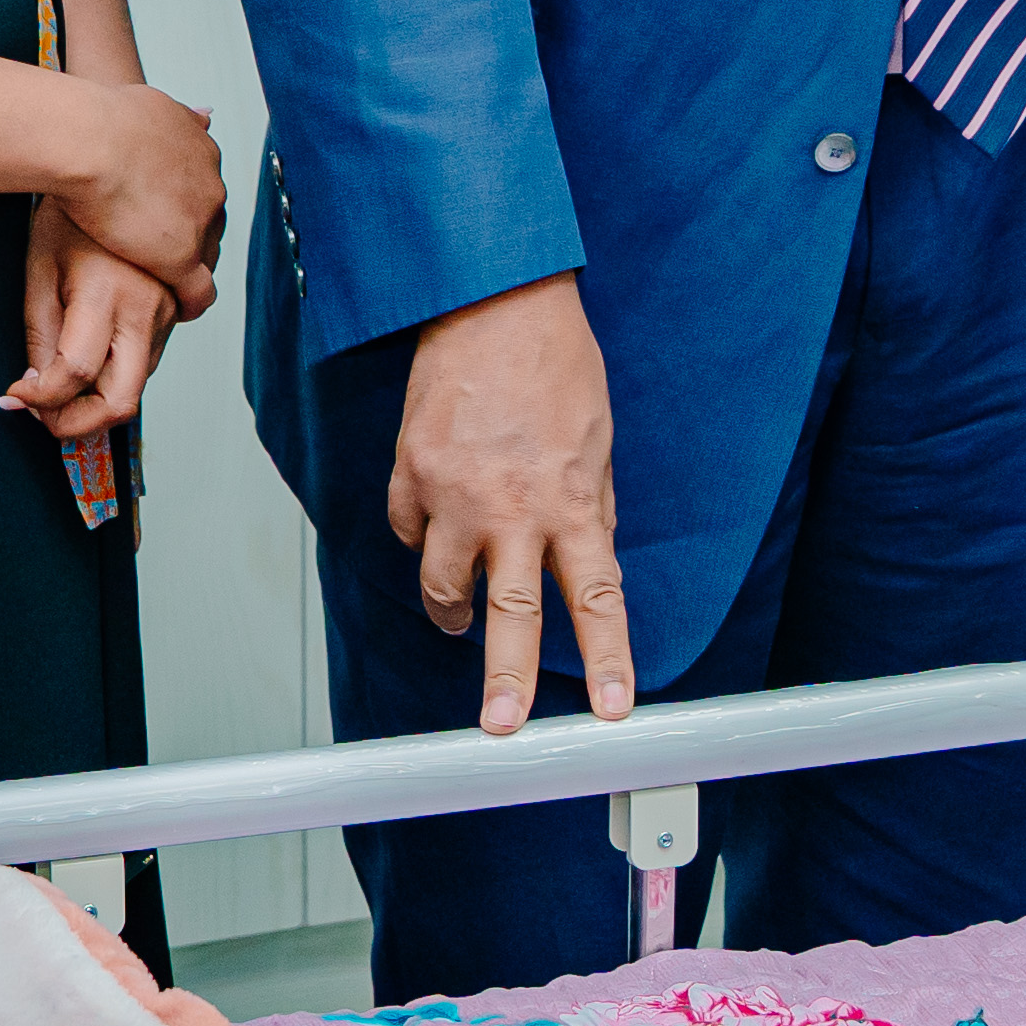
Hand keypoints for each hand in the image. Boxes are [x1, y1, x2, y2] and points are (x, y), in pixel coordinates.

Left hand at [9, 198, 185, 440]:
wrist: (125, 165)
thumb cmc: (76, 211)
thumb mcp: (40, 266)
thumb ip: (40, 332)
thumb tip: (34, 387)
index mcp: (106, 294)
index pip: (74, 374)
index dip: (39, 399)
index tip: (15, 397)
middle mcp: (146, 310)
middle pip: (122, 402)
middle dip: (79, 426)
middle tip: (44, 420)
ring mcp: (167, 313)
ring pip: (136, 385)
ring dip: (96, 399)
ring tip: (57, 384)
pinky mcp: (176, 313)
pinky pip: (146, 361)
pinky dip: (115, 373)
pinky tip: (87, 353)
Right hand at [48, 81, 225, 316]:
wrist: (91, 140)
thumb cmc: (104, 119)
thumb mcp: (155, 102)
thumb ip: (183, 114)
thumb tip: (206, 113)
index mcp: (201, 150)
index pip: (204, 186)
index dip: (184, 203)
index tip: (166, 213)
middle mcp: (210, 186)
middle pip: (209, 221)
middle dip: (190, 233)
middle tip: (162, 247)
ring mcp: (199, 224)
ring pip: (205, 255)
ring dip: (189, 267)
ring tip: (169, 280)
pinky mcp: (181, 258)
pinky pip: (198, 291)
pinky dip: (190, 303)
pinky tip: (178, 311)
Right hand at [389, 273, 634, 738]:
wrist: (493, 299)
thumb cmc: (555, 363)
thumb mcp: (599, 439)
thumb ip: (591, 506)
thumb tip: (586, 560)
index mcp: (574, 501)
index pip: (596, 598)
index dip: (609, 659)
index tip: (615, 711)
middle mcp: (514, 507)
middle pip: (509, 615)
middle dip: (507, 681)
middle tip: (501, 727)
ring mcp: (455, 493)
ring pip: (444, 585)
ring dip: (452, 612)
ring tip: (459, 623)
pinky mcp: (411, 472)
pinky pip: (409, 530)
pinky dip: (423, 537)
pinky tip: (436, 526)